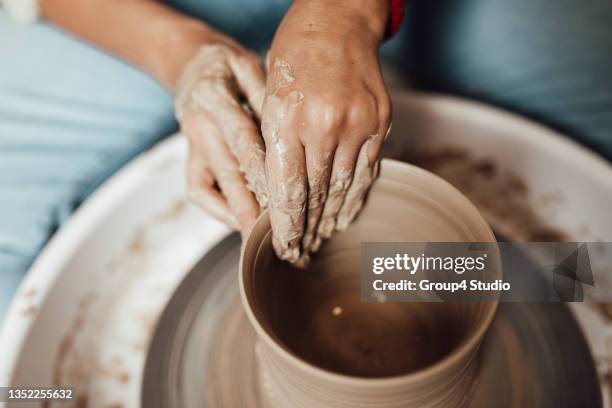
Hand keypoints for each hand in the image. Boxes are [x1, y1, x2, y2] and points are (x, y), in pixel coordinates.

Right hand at [175, 36, 267, 234]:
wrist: (189, 64)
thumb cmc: (227, 64)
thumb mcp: (247, 64)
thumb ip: (265, 94)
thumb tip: (290, 129)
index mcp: (213, 97)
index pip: (242, 138)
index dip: (262, 171)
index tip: (283, 198)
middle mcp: (199, 126)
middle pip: (227, 171)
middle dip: (252, 205)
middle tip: (276, 233)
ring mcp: (192, 146)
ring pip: (209, 188)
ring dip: (235, 214)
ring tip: (259, 239)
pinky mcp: (190, 159)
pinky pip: (198, 190)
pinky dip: (218, 210)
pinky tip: (241, 222)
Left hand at [261, 0, 390, 265]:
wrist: (338, 19)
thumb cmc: (295, 54)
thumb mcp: (270, 96)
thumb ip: (275, 145)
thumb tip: (278, 194)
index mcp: (288, 120)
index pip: (286, 190)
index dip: (285, 225)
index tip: (282, 248)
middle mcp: (325, 126)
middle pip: (314, 194)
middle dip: (306, 229)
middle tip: (300, 253)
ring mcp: (357, 124)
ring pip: (342, 187)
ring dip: (330, 219)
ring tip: (321, 241)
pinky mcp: (379, 122)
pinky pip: (368, 170)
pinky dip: (356, 197)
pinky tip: (347, 216)